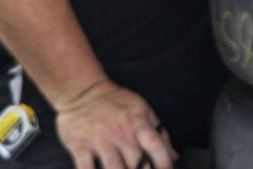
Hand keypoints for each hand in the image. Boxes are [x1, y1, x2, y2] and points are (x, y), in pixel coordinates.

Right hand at [55, 80, 177, 168]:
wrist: (82, 92)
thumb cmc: (116, 102)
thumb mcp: (142, 109)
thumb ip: (159, 133)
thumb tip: (172, 155)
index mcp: (138, 122)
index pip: (156, 144)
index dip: (164, 162)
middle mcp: (120, 132)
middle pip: (135, 161)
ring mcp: (99, 140)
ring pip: (113, 168)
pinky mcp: (79, 146)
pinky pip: (85, 168)